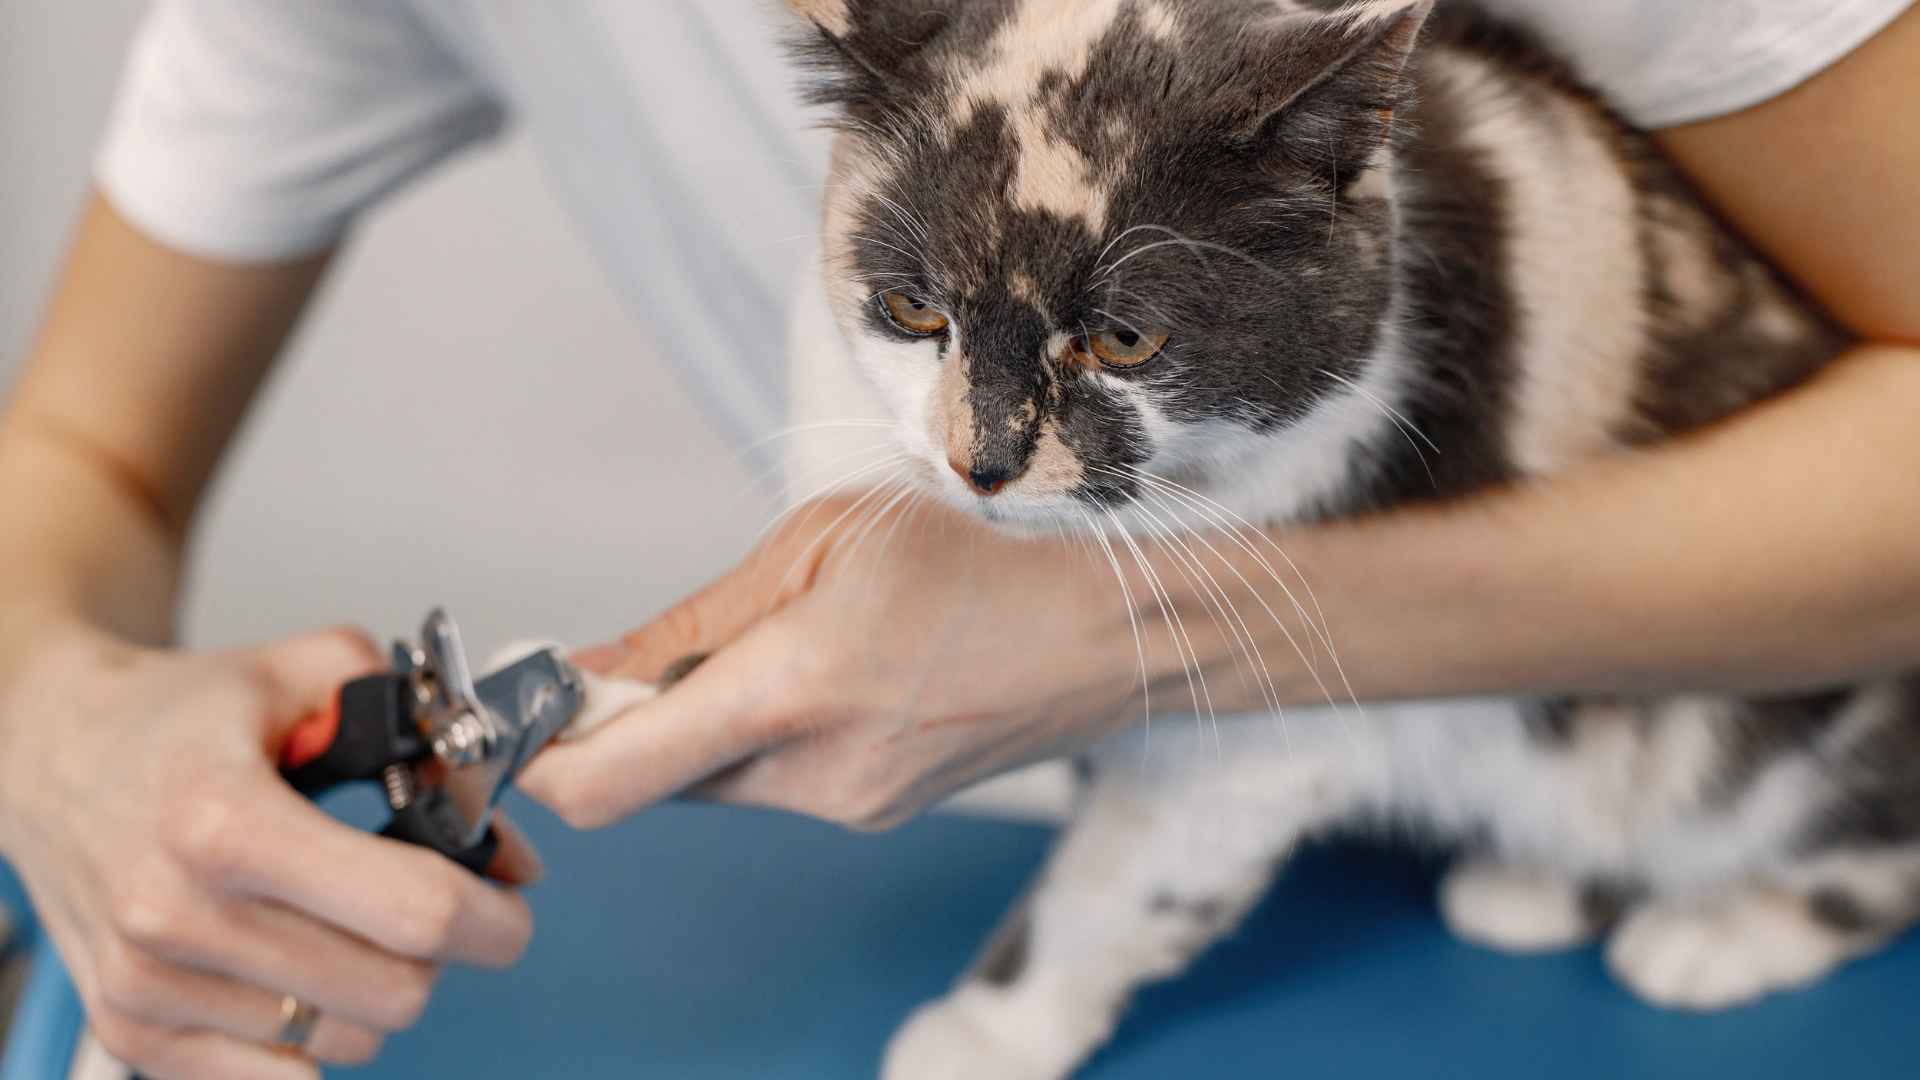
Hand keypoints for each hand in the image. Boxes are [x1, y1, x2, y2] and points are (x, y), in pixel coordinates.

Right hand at [0, 620, 539, 1079]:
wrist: (52, 749)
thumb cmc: (179, 714)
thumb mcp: (307, 671)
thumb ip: (426, 730)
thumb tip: (507, 845)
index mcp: (227, 821)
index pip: (413, 911)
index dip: (491, 914)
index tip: (507, 901)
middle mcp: (180, 914)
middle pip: (393, 991)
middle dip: (442, 950)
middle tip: (432, 903)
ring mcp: (150, 983)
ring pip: (347, 1040)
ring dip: (375, 989)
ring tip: (348, 921)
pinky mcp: (132, 1031)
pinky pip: (280, 1078)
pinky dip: (315, 1032)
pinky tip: (302, 965)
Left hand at [522, 496, 1150, 830]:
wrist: (1102, 633)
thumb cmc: (977, 559)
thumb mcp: (820, 541)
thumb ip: (691, 622)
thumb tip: (585, 674)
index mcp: (790, 690)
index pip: (607, 780)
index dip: (539, 756)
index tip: (526, 709)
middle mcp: (813, 773)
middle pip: (652, 780)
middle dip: (631, 721)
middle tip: (666, 649)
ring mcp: (848, 806)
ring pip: (713, 782)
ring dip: (704, 725)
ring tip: (786, 645)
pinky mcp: (872, 814)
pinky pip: (773, 784)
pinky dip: (762, 738)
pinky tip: (831, 675)